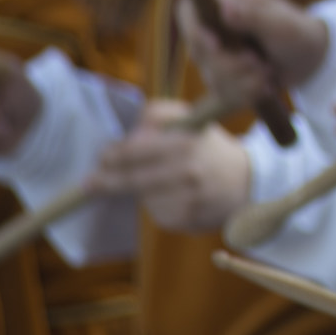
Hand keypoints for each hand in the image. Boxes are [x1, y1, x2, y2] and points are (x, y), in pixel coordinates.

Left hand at [93, 101, 250, 232]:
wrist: (247, 181)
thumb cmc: (208, 147)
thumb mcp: (190, 119)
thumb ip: (158, 114)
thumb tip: (129, 135)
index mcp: (186, 142)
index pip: (135, 151)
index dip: (113, 155)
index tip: (102, 157)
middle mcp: (187, 171)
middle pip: (130, 179)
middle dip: (105, 181)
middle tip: (89, 183)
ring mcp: (186, 198)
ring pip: (142, 197)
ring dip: (138, 191)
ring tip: (158, 182)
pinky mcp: (186, 220)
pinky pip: (156, 213)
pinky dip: (157, 205)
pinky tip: (173, 197)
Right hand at [176, 0, 322, 103]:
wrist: (312, 59)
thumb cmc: (299, 32)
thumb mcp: (282, 24)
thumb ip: (254, 16)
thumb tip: (225, 8)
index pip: (188, 11)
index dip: (194, 30)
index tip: (216, 45)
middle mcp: (216, 24)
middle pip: (198, 50)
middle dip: (231, 64)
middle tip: (261, 64)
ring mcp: (216, 51)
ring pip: (210, 76)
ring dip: (244, 80)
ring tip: (269, 73)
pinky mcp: (222, 75)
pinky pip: (222, 92)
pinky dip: (246, 92)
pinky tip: (265, 86)